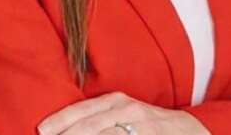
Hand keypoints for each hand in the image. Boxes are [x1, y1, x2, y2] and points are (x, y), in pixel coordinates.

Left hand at [37, 92, 208, 134]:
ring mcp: (141, 125)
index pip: (81, 110)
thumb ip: (96, 118)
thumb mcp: (121, 112)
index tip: (42, 130)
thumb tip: (62, 130)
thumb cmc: (145, 123)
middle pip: (91, 126)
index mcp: (115, 101)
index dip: (60, 121)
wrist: (188, 129)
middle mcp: (126, 110)